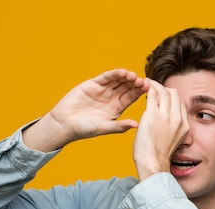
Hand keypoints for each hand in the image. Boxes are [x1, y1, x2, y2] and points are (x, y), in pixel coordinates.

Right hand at [23, 69, 149, 151]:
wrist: (64, 123)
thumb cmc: (84, 129)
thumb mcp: (104, 128)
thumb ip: (119, 126)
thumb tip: (137, 125)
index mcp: (117, 108)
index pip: (132, 97)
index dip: (140, 92)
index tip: (149, 89)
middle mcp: (112, 97)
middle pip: (127, 87)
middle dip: (136, 83)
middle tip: (144, 81)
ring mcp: (103, 90)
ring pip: (118, 80)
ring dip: (127, 77)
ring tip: (134, 76)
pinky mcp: (92, 84)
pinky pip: (106, 77)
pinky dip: (114, 74)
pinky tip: (123, 72)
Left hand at [133, 80, 188, 180]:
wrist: (153, 164)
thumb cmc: (159, 156)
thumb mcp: (174, 140)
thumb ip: (174, 127)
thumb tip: (169, 121)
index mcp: (184, 124)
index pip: (180, 102)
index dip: (170, 96)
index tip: (162, 96)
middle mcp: (177, 118)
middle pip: (174, 94)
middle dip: (163, 88)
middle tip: (153, 88)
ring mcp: (165, 116)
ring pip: (163, 91)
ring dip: (154, 85)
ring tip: (146, 85)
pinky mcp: (152, 115)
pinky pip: (152, 95)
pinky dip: (148, 88)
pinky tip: (143, 87)